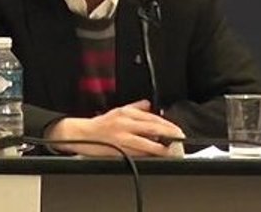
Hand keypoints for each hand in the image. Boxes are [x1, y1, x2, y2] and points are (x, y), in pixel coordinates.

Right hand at [45, 100, 185, 156]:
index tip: (176, 129)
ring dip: (159, 146)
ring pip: (145, 142)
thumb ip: (134, 108)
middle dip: (167, 134)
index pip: (151, 117)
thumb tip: (148, 105)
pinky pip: (135, 153)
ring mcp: (121, 136)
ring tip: (170, 150)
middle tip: (179, 138)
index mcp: (126, 113)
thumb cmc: (100, 125)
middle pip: (152, 128)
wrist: (81, 134)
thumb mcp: (118, 111)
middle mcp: (125, 123)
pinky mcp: (117, 149)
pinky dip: (146, 154)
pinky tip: (154, 156)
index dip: (166, 124)